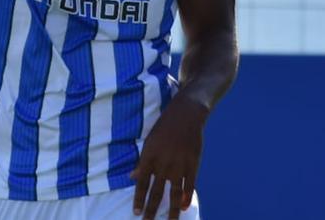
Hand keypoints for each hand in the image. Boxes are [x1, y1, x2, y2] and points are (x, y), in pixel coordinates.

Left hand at [131, 95, 208, 218]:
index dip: (139, 200)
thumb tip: (132, 177)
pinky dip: (187, 197)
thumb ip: (142, 162)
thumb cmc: (164, 127)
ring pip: (174, 193)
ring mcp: (179, 165)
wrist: (186, 115)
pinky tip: (184, 207)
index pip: (142, 184)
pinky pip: (190, 185)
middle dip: (151, 211)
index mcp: (149, 157)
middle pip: (157, 193)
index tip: (136, 213)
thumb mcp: (148, 142)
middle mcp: (163, 164)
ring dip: (171, 211)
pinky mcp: (193, 164)